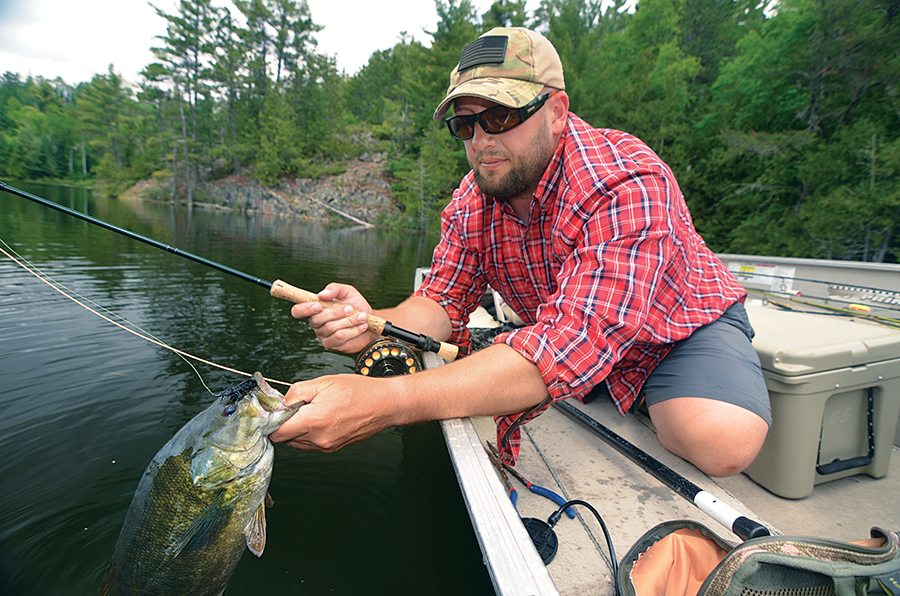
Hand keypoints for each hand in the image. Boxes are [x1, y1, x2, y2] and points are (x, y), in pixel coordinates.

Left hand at [269, 374, 396, 451]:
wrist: (384, 405)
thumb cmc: (359, 391)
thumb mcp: (325, 382)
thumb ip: (298, 392)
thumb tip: (282, 401)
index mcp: (315, 421)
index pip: (278, 432)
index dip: (272, 421)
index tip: (274, 411)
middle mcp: (319, 438)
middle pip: (285, 439)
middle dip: (283, 424)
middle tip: (292, 408)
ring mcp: (326, 446)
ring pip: (296, 443)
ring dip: (295, 430)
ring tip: (307, 412)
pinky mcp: (332, 448)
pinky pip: (309, 445)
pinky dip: (307, 434)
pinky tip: (317, 419)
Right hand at [290, 283, 375, 353]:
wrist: (370, 320)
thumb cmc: (356, 305)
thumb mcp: (347, 291)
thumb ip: (334, 289)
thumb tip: (321, 294)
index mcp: (315, 308)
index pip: (298, 311)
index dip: (304, 309)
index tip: (318, 305)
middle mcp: (316, 323)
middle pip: (316, 320)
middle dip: (336, 313)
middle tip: (351, 308)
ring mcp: (323, 335)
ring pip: (331, 328)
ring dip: (349, 321)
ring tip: (362, 316)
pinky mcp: (332, 345)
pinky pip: (339, 337)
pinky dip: (353, 330)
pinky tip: (362, 326)